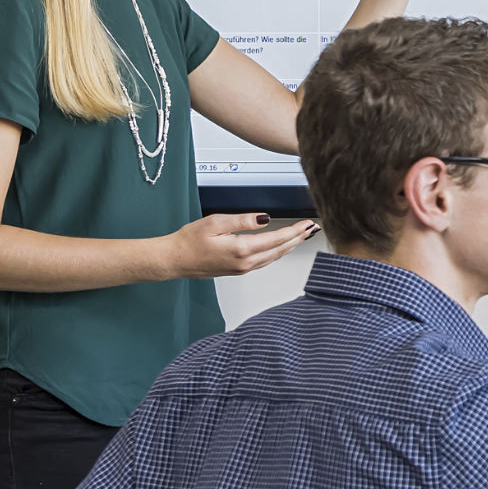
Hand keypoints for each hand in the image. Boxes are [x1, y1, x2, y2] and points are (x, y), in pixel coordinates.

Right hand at [166, 214, 317, 278]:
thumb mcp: (215, 223)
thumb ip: (243, 221)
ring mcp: (243, 268)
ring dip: (290, 246)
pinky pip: (265, 261)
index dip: (295, 231)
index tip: (308, 224)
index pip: (277, 239)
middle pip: (280, 250)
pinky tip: (282, 247)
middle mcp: (246, 263)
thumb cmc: (189, 241)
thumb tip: (265, 218)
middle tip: (313, 229)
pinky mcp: (239, 270)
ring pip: (274, 257)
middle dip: (298, 239)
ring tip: (302, 236)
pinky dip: (278, 252)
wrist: (174, 260)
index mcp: (242, 250)